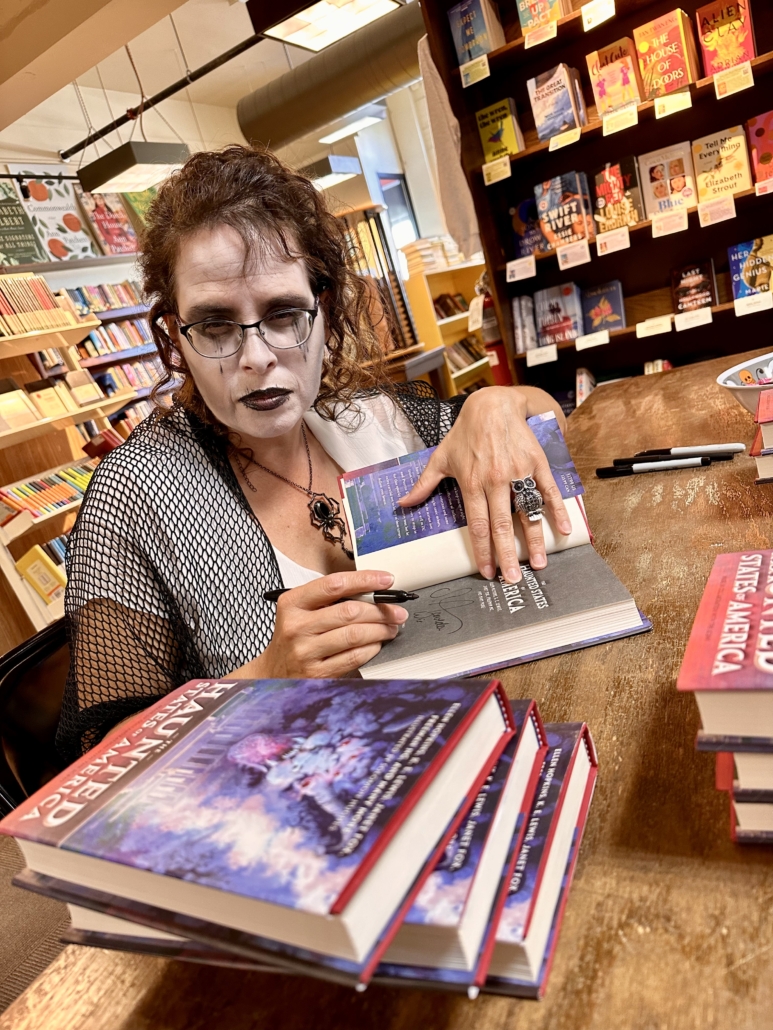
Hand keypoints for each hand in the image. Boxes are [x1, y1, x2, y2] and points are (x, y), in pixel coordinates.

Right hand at [244, 571, 407, 677]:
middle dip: (380, 609)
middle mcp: (297, 627)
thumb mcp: (301, 610)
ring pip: (355, 635)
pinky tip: (377, 644)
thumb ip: (330, 599)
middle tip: (396, 610)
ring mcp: (306, 652)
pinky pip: (354, 657)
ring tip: (391, 627)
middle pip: (350, 611)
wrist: (271, 672)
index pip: (334, 584)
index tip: (385, 580)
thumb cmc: (293, 636)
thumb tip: (373, 591)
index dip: (365, 580)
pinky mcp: (317, 673)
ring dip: (380, 629)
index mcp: (292, 603)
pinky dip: (372, 648)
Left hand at [398, 387, 571, 582]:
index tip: (488, 572)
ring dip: (535, 539)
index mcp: (471, 483)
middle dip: (508, 555)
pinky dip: (557, 510)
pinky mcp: (536, 463)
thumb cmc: (465, 433)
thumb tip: (403, 504)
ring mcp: (518, 472)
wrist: (493, 404)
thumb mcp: (440, 457)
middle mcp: (495, 481)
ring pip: (527, 511)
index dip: (483, 551)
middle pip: (502, 525)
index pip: (477, 525)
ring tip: (540, 563)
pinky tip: (564, 530)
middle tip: (514, 579)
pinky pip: (549, 491)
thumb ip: (423, 485)